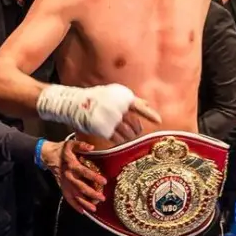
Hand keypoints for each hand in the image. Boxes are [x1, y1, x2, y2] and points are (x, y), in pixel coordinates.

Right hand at [37, 84, 162, 146]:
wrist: (76, 104)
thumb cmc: (97, 98)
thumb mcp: (114, 94)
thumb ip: (130, 100)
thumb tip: (147, 104)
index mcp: (121, 98)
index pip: (139, 106)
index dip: (150, 114)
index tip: (159, 121)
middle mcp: (117, 108)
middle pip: (134, 123)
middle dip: (137, 129)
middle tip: (137, 132)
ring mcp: (110, 119)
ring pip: (127, 133)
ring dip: (130, 136)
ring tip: (128, 137)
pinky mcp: (104, 129)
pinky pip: (117, 139)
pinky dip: (120, 140)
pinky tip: (120, 140)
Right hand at [41, 139, 107, 212]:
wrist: (48, 156)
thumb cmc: (62, 150)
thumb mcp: (71, 144)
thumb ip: (81, 145)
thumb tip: (92, 147)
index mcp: (72, 166)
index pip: (85, 173)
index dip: (94, 177)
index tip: (104, 181)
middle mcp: (69, 177)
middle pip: (81, 187)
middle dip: (92, 194)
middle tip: (102, 198)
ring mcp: (65, 184)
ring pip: (75, 196)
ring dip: (85, 203)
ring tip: (94, 209)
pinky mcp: (62, 188)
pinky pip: (68, 199)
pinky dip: (75, 206)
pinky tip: (82, 212)